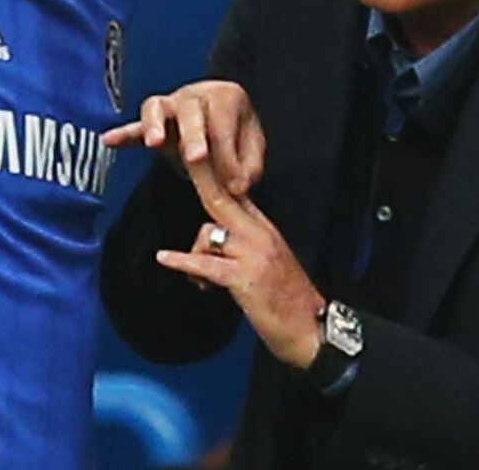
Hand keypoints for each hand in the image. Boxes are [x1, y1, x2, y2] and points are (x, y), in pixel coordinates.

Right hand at [102, 80, 265, 195]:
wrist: (220, 116)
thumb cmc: (235, 132)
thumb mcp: (251, 149)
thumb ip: (248, 167)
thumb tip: (237, 186)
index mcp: (225, 97)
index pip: (224, 126)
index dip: (229, 157)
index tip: (235, 185)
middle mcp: (195, 96)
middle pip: (190, 110)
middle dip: (193, 134)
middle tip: (196, 158)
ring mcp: (171, 105)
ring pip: (157, 107)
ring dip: (154, 124)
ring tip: (153, 143)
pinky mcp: (153, 121)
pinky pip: (135, 125)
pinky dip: (124, 133)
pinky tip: (109, 140)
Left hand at [156, 159, 325, 368]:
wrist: (312, 330)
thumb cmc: (288, 303)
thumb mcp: (267, 264)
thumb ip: (242, 246)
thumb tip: (212, 241)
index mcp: (264, 230)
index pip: (236, 192)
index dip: (216, 171)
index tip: (200, 151)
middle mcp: (260, 234)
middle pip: (222, 196)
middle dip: (201, 171)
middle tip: (184, 148)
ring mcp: (254, 254)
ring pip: (208, 234)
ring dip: (194, 257)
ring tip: (200, 282)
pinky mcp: (245, 277)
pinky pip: (206, 264)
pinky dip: (183, 261)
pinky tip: (166, 258)